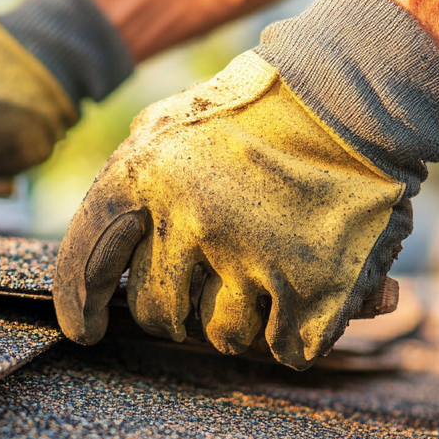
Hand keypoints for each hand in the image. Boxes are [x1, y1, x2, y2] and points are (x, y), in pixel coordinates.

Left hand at [52, 51, 406, 368]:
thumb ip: (135, 180)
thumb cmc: (262, 106)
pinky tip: (307, 293)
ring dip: (243, 319)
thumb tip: (108, 258)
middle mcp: (190, 218)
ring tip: (269, 272)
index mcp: (145, 174)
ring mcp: (253, 256)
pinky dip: (297, 332)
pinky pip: (287, 349)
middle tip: (210, 285)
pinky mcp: (313, 287)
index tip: (87, 330)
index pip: (86, 260)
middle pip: (158, 313)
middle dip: (179, 310)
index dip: (79, 304)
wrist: (360, 90)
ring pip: (224, 337)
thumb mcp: (176, 122)